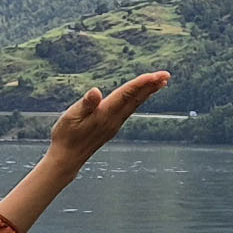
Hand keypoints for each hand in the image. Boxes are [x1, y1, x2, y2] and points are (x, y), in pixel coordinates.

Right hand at [49, 72, 171, 159]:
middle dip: (151, 86)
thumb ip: (85, 104)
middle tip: (166, 75)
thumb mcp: (71, 117)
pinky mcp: (112, 127)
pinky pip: (130, 109)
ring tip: (160, 82)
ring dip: (148, 92)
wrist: (67, 158)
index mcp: (105, 115)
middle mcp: (114, 120)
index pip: (126, 95)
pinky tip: (142, 95)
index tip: (155, 75)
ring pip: (135, 104)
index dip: (141, 84)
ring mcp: (114, 124)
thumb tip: (95, 91)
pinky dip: (139, 99)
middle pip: (136, 99)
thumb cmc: (66, 136)